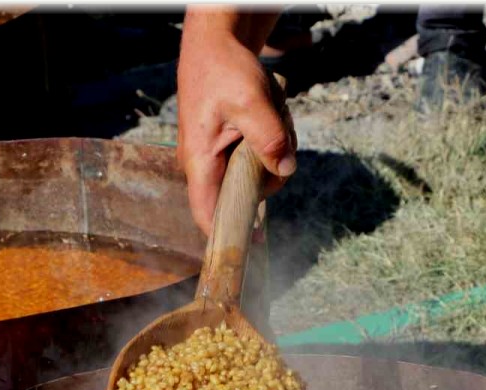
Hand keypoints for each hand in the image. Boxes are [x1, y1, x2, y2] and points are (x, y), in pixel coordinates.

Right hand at [177, 8, 296, 235]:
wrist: (215, 46)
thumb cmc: (224, 71)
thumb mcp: (251, 102)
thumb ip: (268, 139)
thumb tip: (285, 170)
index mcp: (200, 161)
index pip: (207, 215)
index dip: (229, 237)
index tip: (255, 247)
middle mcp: (205, 166)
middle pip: (245, 196)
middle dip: (270, 174)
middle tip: (278, 138)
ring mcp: (218, 159)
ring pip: (257, 177)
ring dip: (275, 153)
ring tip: (272, 118)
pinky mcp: (230, 150)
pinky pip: (259, 161)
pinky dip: (272, 143)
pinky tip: (270, 117)